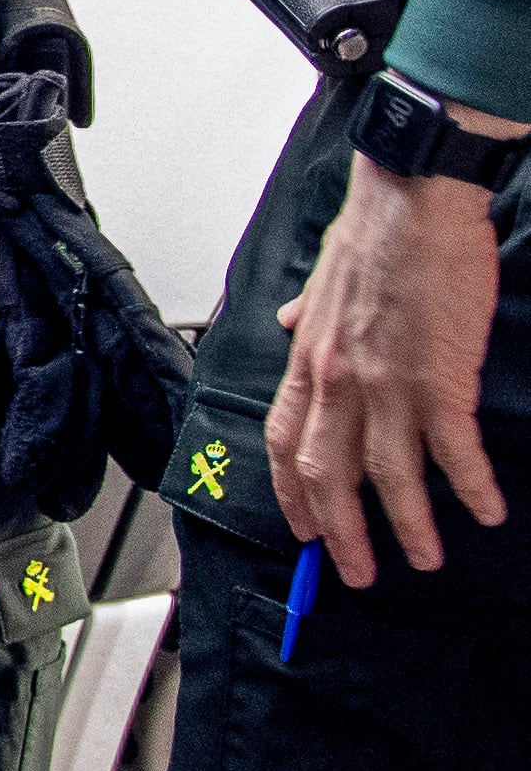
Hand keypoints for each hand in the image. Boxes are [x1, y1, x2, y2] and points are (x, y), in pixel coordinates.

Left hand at [268, 149, 514, 584]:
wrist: (413, 198)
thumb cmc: (373, 231)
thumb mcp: (320, 277)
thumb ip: (305, 315)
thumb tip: (286, 324)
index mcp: (308, 359)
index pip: (286, 443)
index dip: (292, 494)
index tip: (304, 530)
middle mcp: (338, 380)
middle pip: (329, 476)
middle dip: (341, 533)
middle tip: (356, 572)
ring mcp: (387, 383)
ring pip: (390, 475)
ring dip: (408, 525)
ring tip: (426, 557)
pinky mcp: (440, 377)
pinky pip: (453, 449)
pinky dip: (468, 485)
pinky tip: (484, 509)